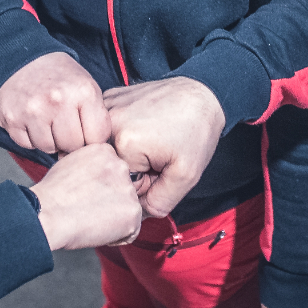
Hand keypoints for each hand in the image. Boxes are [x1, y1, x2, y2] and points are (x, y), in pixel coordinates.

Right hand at [0, 52, 109, 154]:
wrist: (23, 59)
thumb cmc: (60, 77)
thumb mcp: (87, 86)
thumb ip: (96, 117)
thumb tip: (94, 152)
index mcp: (83, 92)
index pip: (97, 138)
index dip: (92, 138)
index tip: (86, 131)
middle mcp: (58, 101)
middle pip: (72, 146)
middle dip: (70, 141)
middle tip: (65, 126)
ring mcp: (33, 110)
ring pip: (49, 148)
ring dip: (50, 140)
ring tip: (48, 121)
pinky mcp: (12, 118)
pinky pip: (27, 145)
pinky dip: (31, 138)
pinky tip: (32, 121)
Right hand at [31, 143, 144, 250]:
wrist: (46, 213)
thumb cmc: (51, 195)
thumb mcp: (70, 164)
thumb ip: (90, 166)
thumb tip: (96, 178)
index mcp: (105, 151)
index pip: (115, 171)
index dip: (102, 188)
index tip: (88, 195)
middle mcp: (121, 167)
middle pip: (124, 189)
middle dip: (111, 202)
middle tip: (89, 209)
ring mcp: (128, 190)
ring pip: (129, 209)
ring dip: (114, 219)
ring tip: (90, 220)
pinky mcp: (132, 213)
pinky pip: (131, 230)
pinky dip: (117, 236)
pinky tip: (97, 230)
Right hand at [103, 77, 226, 219]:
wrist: (202, 93)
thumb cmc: (197, 130)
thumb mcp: (186, 176)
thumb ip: (158, 203)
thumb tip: (134, 213)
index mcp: (123, 142)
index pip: (121, 184)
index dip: (144, 182)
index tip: (160, 166)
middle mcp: (108, 122)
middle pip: (111, 165)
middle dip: (134, 169)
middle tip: (159, 153)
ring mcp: (106, 107)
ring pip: (106, 149)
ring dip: (126, 151)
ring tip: (152, 138)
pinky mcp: (108, 99)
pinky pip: (106, 130)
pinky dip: (121, 134)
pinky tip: (142, 127)